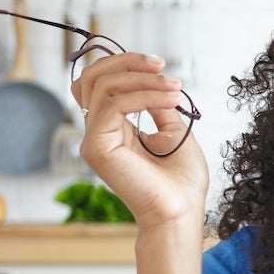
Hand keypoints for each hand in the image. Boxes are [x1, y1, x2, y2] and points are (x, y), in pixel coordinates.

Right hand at [71, 52, 208, 229]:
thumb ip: (158, 105)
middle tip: (160, 65)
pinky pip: (114, 106)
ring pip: (102, 86)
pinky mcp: (96, 148)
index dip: (124, 65)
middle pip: (91, 77)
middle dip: (127, 62)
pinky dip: (144, 96)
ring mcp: (93, 140)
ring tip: (174, 87)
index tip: (160, 66)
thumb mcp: (173, 131)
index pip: (100, 83)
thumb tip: (155, 80)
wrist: (181, 211)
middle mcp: (97, 133)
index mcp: (112, 128)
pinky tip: (169, 99)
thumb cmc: (181, 181)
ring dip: (142, 79)